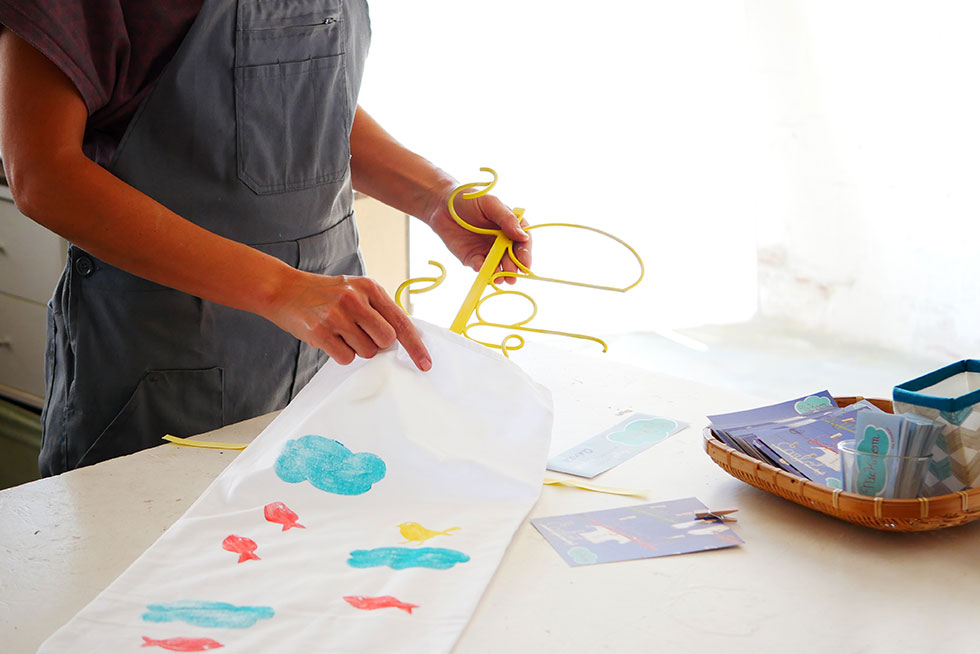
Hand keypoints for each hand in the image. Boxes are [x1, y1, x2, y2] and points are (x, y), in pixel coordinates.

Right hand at [267, 271, 430, 370]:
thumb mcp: (355, 291)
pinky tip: (329, 338)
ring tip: (339, 332)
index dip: (415, 345)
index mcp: (369, 287)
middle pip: (386, 340)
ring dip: (356, 349)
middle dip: (377, 345)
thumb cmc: (325, 295)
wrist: (284, 289)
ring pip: (366, 351)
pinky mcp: (320, 331)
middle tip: (360, 335)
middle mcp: (355, 299)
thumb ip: (378, 310)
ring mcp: (337, 315)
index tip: (425, 362)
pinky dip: (340, 354)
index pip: (401, 321)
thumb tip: (402, 338)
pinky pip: (345, 357)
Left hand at [423, 183, 531, 283]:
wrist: (442, 205)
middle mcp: (502, 242)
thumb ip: (507, 219)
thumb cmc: (469, 199)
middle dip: (513, 268)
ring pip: (498, 266)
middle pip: (512, 258)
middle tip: (512, 276)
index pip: (523, 242)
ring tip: (501, 278)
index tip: (525, 265)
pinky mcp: (473, 258)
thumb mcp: (490, 204)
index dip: (525, 254)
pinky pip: (480, 267)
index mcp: (511, 227)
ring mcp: (488, 251)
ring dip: (500, 273)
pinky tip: (481, 269)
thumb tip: (523, 236)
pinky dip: (482, 269)